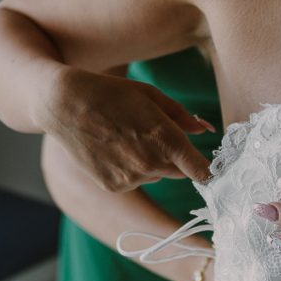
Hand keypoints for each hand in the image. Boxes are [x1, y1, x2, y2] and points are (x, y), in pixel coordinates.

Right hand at [41, 67, 213, 191]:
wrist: (65, 104)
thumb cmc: (111, 93)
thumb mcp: (151, 96)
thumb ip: (183, 117)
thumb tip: (206, 129)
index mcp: (165, 138)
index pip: (202, 170)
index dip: (212, 172)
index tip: (215, 171)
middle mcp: (150, 163)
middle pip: (180, 172)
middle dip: (175, 158)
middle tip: (152, 134)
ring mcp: (130, 178)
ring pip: (156, 175)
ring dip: (151, 162)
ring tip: (126, 136)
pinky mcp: (114, 187)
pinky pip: (135, 181)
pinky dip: (130, 169)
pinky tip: (113, 148)